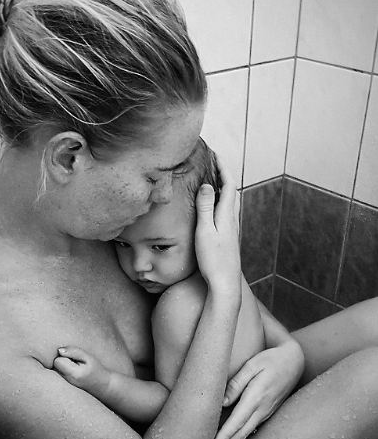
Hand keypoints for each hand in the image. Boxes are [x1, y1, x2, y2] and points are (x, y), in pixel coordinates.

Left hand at [53, 346, 111, 397]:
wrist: (101, 385)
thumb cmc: (96, 369)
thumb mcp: (88, 357)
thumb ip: (74, 352)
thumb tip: (58, 350)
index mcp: (72, 374)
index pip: (57, 361)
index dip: (63, 355)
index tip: (73, 356)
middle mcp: (65, 381)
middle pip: (54, 365)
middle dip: (61, 359)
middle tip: (74, 361)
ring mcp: (64, 383)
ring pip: (54, 369)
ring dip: (61, 364)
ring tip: (74, 365)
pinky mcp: (64, 383)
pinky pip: (57, 373)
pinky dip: (62, 369)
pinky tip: (72, 369)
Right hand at [195, 157, 240, 297]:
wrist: (224, 284)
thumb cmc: (213, 259)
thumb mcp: (205, 231)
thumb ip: (205, 207)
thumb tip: (206, 185)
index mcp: (226, 215)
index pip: (228, 184)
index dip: (222, 167)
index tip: (215, 154)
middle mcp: (232, 220)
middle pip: (232, 191)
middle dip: (224, 175)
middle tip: (214, 164)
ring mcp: (232, 230)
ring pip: (231, 203)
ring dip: (224, 188)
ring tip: (213, 181)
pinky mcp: (229, 239)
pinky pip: (227, 213)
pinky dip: (222, 202)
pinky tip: (214, 208)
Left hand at [208, 340, 303, 438]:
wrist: (294, 361)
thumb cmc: (271, 359)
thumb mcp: (252, 365)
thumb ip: (237, 383)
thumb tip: (223, 401)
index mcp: (256, 396)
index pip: (237, 421)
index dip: (225, 435)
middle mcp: (262, 408)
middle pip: (240, 433)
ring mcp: (266, 412)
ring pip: (246, 433)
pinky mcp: (267, 411)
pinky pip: (251, 428)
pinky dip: (239, 437)